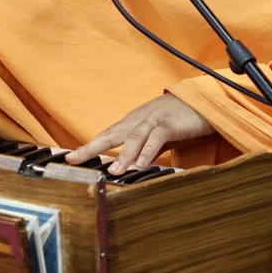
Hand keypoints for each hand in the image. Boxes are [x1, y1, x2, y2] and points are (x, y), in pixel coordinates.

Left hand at [64, 93, 212, 173]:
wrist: (202, 101)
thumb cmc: (177, 119)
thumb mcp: (155, 137)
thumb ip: (142, 151)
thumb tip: (128, 168)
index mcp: (132, 123)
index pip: (106, 136)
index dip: (88, 147)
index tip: (70, 159)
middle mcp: (139, 119)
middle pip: (111, 133)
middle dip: (92, 147)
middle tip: (74, 160)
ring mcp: (154, 119)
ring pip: (134, 137)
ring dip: (123, 154)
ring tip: (114, 171)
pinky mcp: (171, 123)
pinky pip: (158, 137)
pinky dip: (149, 150)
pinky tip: (142, 164)